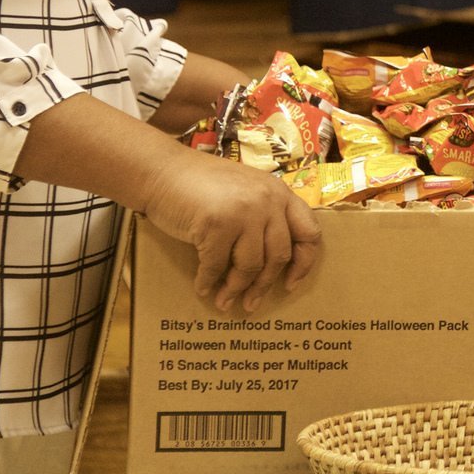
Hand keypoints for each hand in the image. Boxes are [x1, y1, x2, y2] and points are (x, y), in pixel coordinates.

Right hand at [140, 150, 321, 312]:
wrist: (163, 170)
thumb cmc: (202, 184)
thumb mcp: (245, 192)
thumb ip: (263, 217)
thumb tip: (268, 268)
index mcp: (280, 193)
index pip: (309, 233)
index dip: (304, 263)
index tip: (290, 284)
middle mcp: (268, 200)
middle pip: (278, 256)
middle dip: (263, 285)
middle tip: (251, 304)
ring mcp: (245, 211)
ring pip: (250, 266)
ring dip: (235, 289)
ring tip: (224, 301)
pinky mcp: (218, 224)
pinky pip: (216, 266)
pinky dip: (208, 282)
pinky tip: (202, 288)